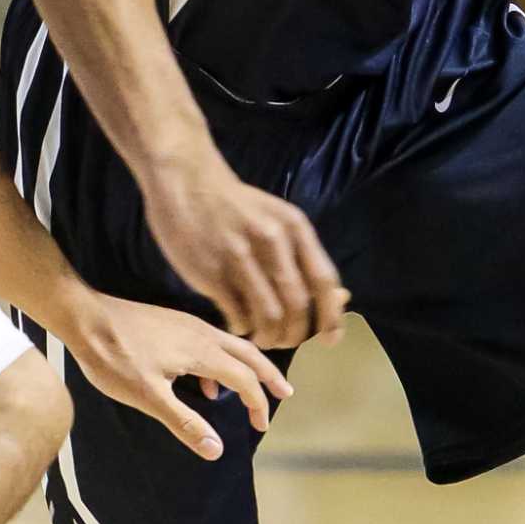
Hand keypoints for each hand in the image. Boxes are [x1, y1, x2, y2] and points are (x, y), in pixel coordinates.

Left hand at [66, 294, 292, 459]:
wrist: (85, 317)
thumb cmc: (114, 358)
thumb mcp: (148, 397)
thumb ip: (185, 422)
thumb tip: (217, 450)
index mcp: (201, 351)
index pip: (244, 378)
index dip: (257, 403)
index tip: (261, 425)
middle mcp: (201, 333)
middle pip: (248, 354)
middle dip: (268, 375)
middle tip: (285, 393)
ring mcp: (187, 324)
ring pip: (231, 344)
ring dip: (247, 366)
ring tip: (250, 387)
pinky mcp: (173, 322)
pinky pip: (211, 341)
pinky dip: (220, 360)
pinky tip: (204, 380)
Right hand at [142, 155, 347, 350]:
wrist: (187, 182)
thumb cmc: (237, 207)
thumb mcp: (278, 218)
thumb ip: (302, 256)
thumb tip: (337, 299)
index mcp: (294, 227)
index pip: (324, 282)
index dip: (331, 317)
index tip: (330, 341)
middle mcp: (272, 240)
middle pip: (297, 306)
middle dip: (294, 334)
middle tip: (285, 341)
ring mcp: (240, 257)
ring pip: (268, 316)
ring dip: (269, 336)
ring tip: (262, 337)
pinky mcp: (211, 271)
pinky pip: (237, 314)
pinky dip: (242, 327)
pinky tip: (238, 323)